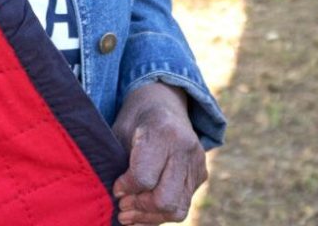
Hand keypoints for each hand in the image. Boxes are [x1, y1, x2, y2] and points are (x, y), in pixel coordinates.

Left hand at [111, 82, 207, 223]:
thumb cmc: (137, 118)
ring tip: (130, 214)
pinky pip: (182, 205)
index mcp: (163, 131)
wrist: (164, 102)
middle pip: (165, 200)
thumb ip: (119, 163)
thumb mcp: (120, 131)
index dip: (126, 188)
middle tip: (122, 206)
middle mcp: (185, 148)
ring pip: (177, 209)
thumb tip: (117, 199)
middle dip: (140, 209)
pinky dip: (162, 213)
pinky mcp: (201, 174)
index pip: (144, 178)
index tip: (116, 188)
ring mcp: (197, 163)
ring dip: (150, 217)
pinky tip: (144, 209)